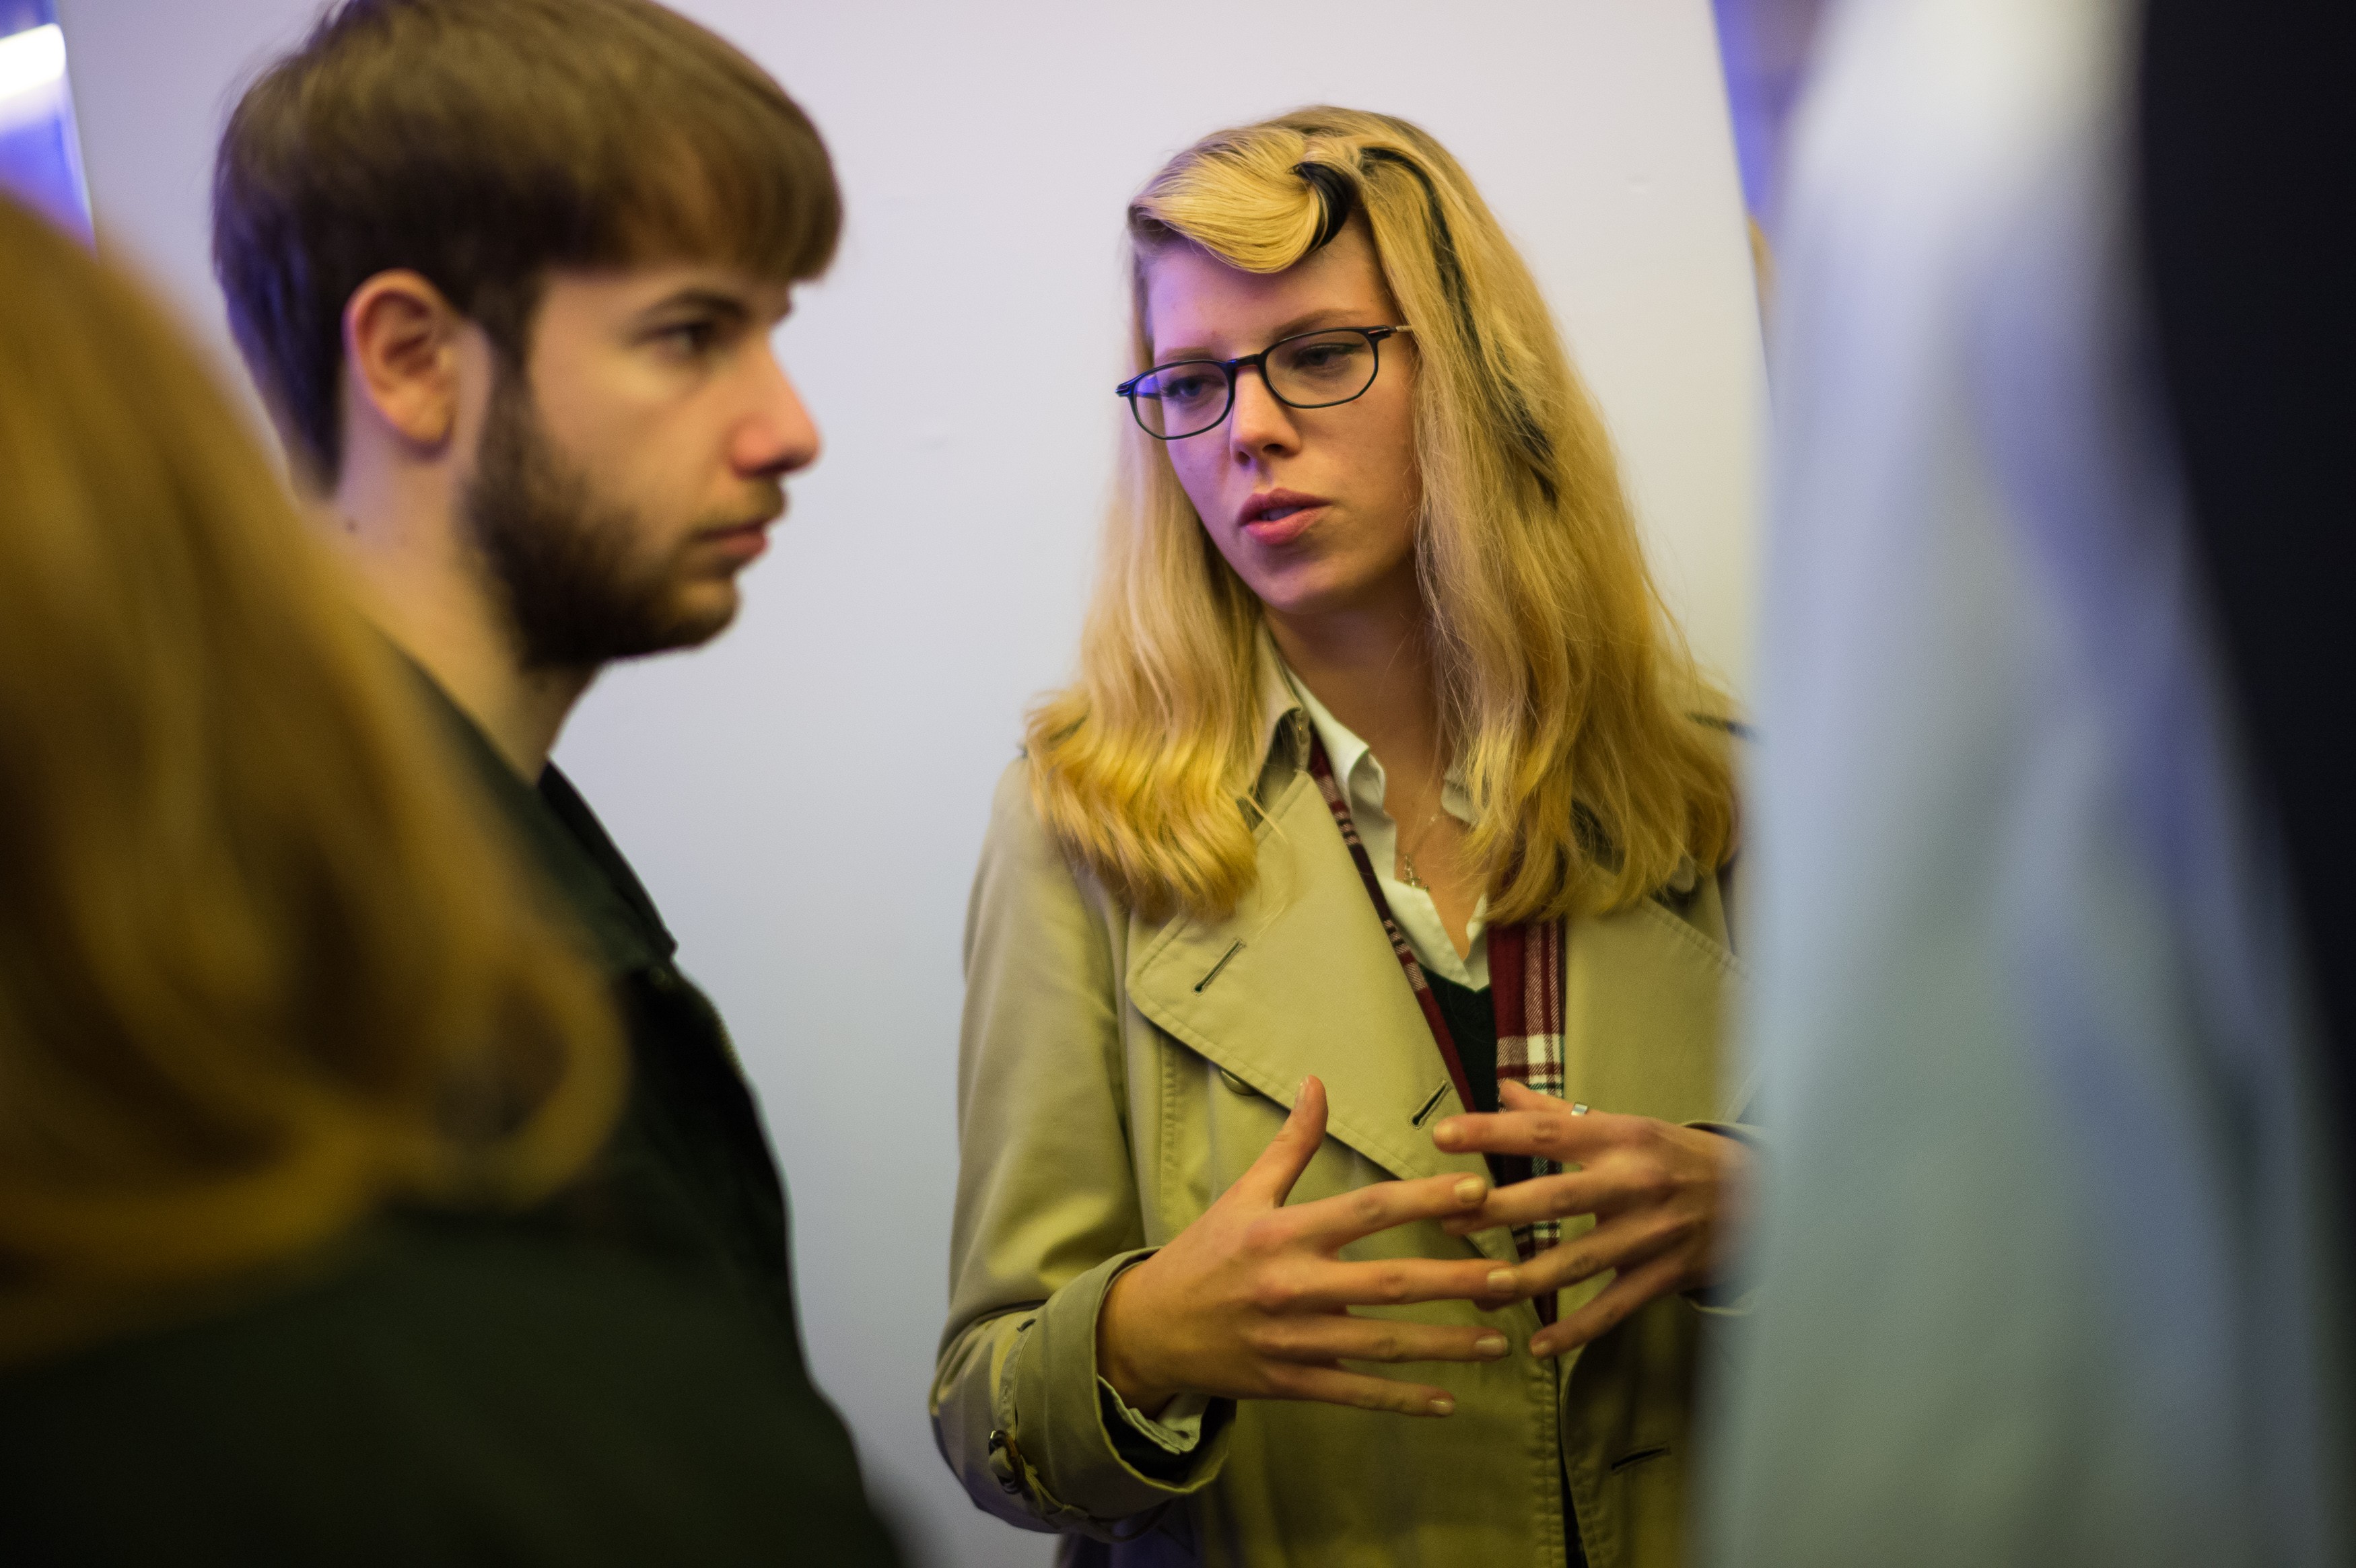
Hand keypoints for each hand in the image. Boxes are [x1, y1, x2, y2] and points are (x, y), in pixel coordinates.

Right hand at [1096, 1075, 1513, 1418]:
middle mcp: (1291, 1285)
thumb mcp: (1243, 1193)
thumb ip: (1291, 1144)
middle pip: (1387, 1282)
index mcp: (1282, 1232)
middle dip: (1454, 1280)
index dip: (1423, 1199)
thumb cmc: (1205, 1253)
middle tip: (1511, 1276)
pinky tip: (1447, 1401)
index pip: (1365, 1210)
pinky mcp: (1289, 1383)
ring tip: (1499, 1343)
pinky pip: (1354, 1392)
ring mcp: (1292, 1340)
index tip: (1478, 1190)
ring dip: (1444, 1346)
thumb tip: (1317, 1082)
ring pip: (1380, 1344)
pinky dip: (1401, 1399)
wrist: (1149, 1329)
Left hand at [1431, 1082, 1747, 1357]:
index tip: (1443, 1135)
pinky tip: (1538, 1345)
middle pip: (1556, 1198)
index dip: (1493, 1132)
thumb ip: (1560, 1115)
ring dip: (1527, 1278)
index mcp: (1620, 1138)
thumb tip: (1503, 1089)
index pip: (1546, 1133)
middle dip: (1498, 1209)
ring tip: (1480, 1287)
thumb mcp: (1628, 1126)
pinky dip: (1576, 1330)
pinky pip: (1613, 1308)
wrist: (1762, 1197)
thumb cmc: (1679, 1157)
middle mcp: (1633, 1183)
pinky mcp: (1663, 1276)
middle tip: (1446, 1216)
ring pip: (1579, 1261)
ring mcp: (1650, 1234)